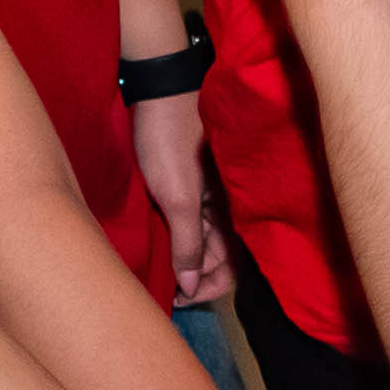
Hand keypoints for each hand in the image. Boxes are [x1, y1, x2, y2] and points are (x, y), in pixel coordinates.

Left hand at [131, 88, 231, 309]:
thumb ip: (189, 246)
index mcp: (231, 213)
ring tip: (158, 273)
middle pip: (216, 259)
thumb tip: (192, 288)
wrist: (157, 91)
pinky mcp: (186, 186)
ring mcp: (204, 197)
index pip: (231, 266)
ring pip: (200, 242)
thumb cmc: (170, 141)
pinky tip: (159, 246)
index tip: (181, 298)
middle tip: (165, 290)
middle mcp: (223, 209)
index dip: (209, 287)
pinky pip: (188, 223)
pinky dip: (177, 240)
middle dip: (194, 279)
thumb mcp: (178, 199)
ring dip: (183, 261)